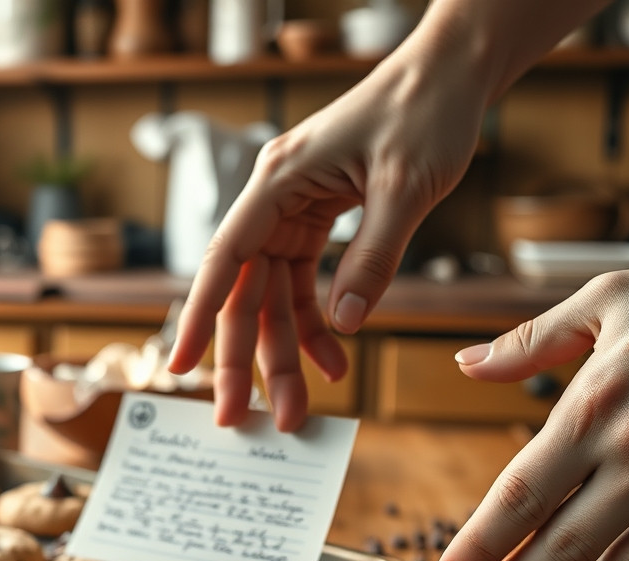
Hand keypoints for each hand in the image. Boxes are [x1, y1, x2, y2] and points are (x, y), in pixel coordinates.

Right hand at [166, 48, 486, 430]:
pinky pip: (303, 282)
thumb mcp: (407, 187)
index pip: (224, 258)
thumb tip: (345, 324)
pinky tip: (335, 359)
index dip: (197, 316)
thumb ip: (374, 257)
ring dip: (284, 352)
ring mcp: (293, 210)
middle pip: (246, 291)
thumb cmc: (426, 112)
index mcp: (278, 181)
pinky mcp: (317, 219)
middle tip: (247, 419)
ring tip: (296, 407)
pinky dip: (318, 323)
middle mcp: (274, 199)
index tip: (179, 366)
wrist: (449, 74)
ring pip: (273, 296)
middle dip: (247, 358)